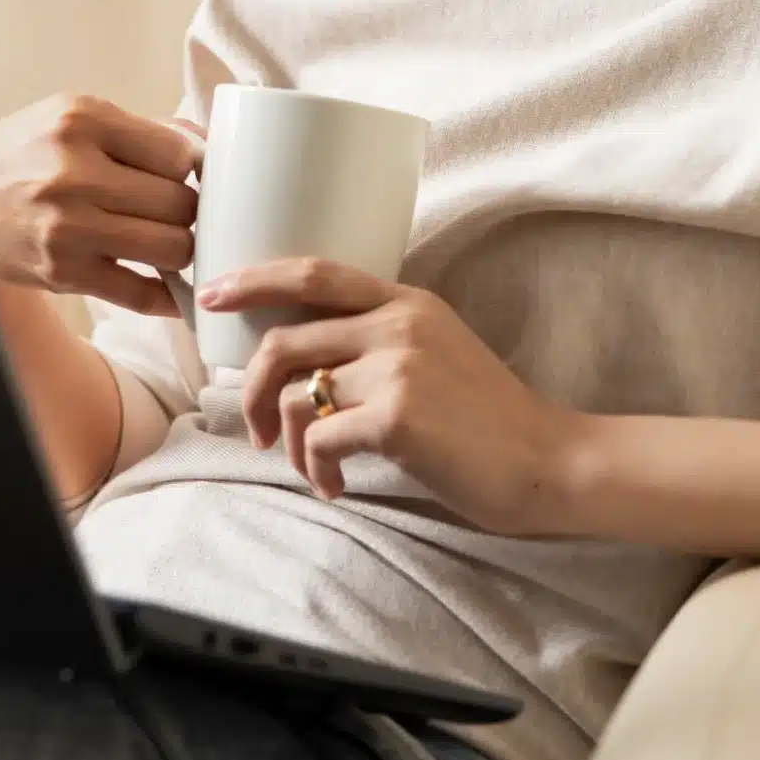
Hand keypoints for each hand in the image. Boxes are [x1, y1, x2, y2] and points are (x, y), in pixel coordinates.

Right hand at [0, 93, 205, 317]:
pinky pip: (141, 293)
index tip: (187, 178)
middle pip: (181, 203)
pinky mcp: (63, 272)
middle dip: (188, 211)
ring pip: (172, 248)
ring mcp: (68, 226)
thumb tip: (205, 145)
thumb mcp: (68, 117)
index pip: (178, 153)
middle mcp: (74, 171)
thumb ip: (137, 130)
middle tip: (175, 213)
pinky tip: (168, 287)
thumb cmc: (18, 157)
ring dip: (178, 249)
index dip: (193, 170)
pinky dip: (166, 295)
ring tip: (165, 241)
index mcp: (81, 120)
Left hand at [203, 258, 580, 534]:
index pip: (314, 273)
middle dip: (255, 391)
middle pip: (285, 341)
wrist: (546, 462)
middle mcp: (398, 324)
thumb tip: (309, 370)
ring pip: (299, 398)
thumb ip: (382, 343)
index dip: (254, 279)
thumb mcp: (439, 354)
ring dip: (293, 446)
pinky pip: (320, 439)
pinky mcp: (396, 416)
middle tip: (260, 431)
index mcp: (407, 302)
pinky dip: (317, 470)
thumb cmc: (489, 422)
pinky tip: (338, 487)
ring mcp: (398, 367)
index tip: (213, 293)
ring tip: (317, 472)